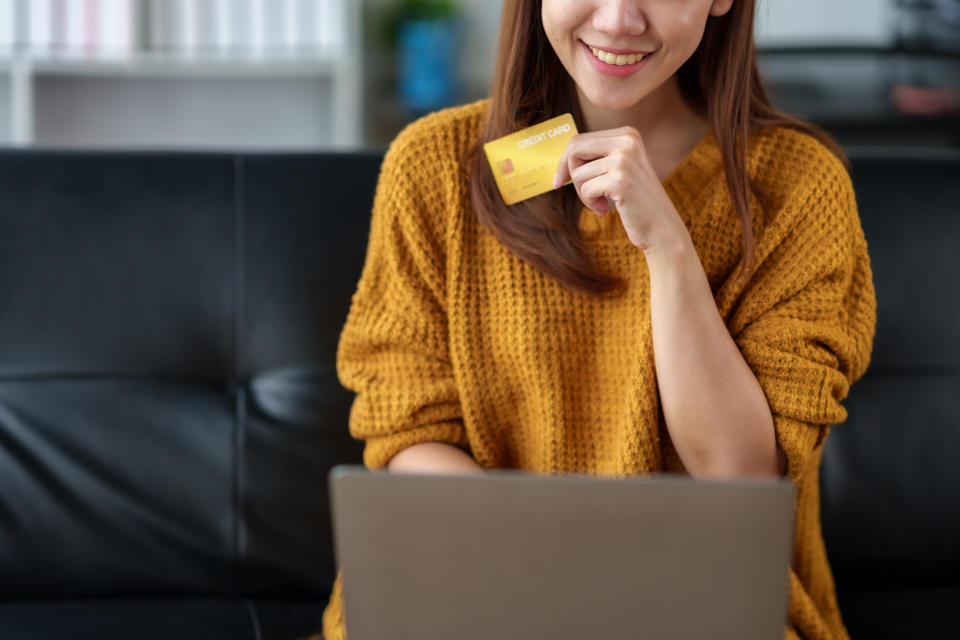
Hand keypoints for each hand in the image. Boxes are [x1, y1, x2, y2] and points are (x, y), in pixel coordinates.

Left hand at [552, 126, 685, 252]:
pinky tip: (603, 210)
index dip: (565, 162)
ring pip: (578, 173)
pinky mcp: (620, 180)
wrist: (661, 226)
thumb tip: (561, 156)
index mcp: (627, 134)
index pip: (579, 140)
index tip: (560, 181)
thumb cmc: (635, 200)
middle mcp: (627, 141)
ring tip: (599, 203)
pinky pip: (586, 190)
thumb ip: (596, 156)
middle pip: (574, 150)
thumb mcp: (619, 168)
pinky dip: (589, 203)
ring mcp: (624, 160)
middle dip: (570, 175)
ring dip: (583, 194)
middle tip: (584, 194)